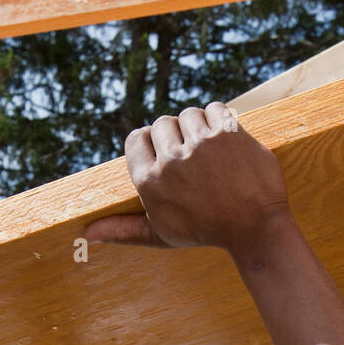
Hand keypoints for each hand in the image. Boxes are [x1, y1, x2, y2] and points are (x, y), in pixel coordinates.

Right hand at [83, 102, 291, 253]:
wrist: (256, 228)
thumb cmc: (206, 232)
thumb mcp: (161, 235)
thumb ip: (123, 229)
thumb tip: (88, 234)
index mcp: (150, 181)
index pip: (136, 138)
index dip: (152, 143)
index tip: (168, 155)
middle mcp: (171, 160)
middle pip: (162, 123)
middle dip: (176, 136)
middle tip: (194, 158)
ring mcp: (201, 144)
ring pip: (189, 114)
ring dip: (198, 127)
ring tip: (211, 151)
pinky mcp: (228, 133)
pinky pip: (215, 109)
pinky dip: (219, 120)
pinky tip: (226, 141)